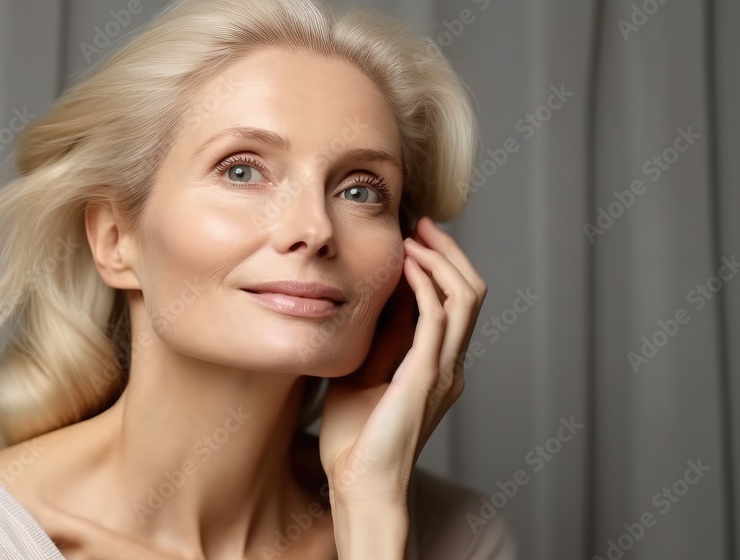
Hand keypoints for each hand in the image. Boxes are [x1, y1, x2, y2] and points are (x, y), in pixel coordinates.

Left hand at [318, 217, 487, 503]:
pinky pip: (438, 317)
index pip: (453, 303)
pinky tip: (407, 264)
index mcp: (438, 366)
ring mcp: (443, 370)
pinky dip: (426, 283)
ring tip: (416, 236)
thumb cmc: (354, 436)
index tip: (414, 237)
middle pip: (470, 292)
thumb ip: (379, 337)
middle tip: (422, 224)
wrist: (358, 481)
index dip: (440, 265)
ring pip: (464, 298)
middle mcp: (449, 365)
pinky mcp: (426, 376)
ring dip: (442, 260)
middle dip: (449, 253)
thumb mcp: (364, 371)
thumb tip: (379, 294)